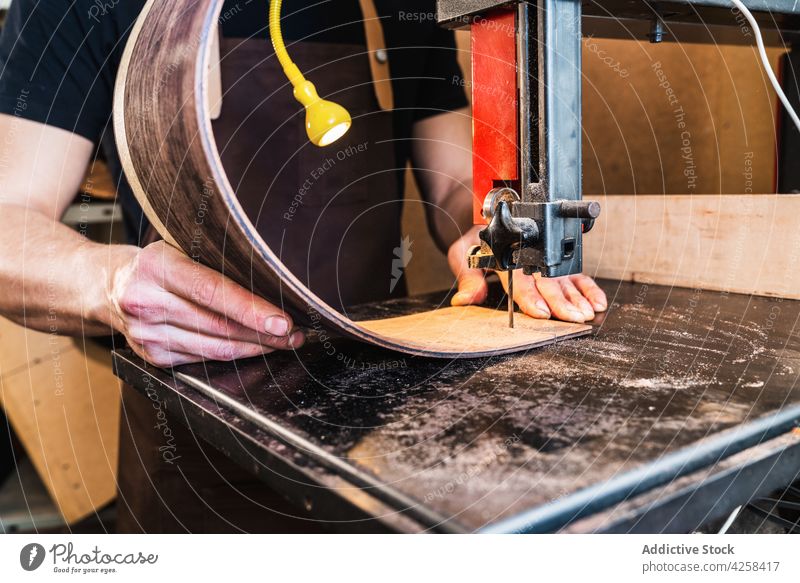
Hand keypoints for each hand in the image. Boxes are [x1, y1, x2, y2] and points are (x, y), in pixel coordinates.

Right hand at [105, 241, 303, 366]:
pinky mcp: (153, 357)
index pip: (212, 291)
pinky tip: (255, 347)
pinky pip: (205, 359)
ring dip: (256, 348)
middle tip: (296, 332)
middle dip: (265, 333)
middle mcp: (147, 303)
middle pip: (219, 326)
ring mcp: (147, 335)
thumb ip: (213, 262)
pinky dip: (234, 355)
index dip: (251, 309)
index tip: (283, 321)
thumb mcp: (177, 247)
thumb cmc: (153, 264)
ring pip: (215, 349)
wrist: (102, 287)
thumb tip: (270, 277)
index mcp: (156, 267)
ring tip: (285, 342)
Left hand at [447, 226, 606, 322]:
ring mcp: (545, 257)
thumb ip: (467, 278)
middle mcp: (530, 254)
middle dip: (562, 301)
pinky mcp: (555, 260)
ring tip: (588, 312)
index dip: (532, 297)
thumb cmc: (473, 238)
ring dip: (578, 296)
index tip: (542, 311)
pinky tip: (596, 301)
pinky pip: (575, 274)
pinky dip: (587, 287)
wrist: (483, 215)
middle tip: (574, 317)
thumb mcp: (462, 254)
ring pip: (565, 278)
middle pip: (547, 281)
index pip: (520, 279)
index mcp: (507, 253)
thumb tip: (464, 299)